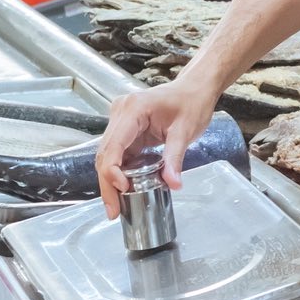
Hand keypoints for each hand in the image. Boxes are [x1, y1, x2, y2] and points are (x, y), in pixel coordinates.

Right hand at [95, 74, 214, 215]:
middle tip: (113, 210)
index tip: (122, 189)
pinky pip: (117, 153)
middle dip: (107, 184)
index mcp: (133, 109)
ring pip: (107, 155)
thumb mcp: (186, 130)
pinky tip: (122, 190)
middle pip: (105, 153)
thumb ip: (175, 157)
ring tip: (116, 206)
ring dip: (110, 180)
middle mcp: (121, 112)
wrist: (194, 89)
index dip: (112, 170)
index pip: (113, 144)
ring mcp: (121, 120)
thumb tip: (173, 183)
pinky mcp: (126, 129)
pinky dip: (118, 172)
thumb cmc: (191, 102)